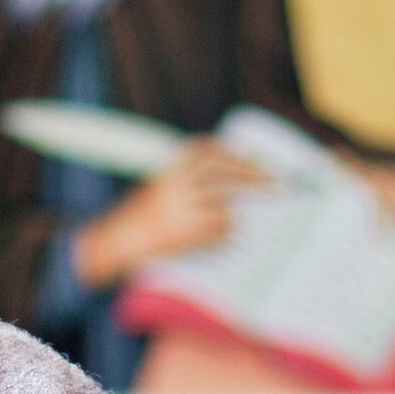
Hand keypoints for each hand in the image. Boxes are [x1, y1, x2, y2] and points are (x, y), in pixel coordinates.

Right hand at [71, 137, 268, 287]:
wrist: (118, 241)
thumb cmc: (144, 214)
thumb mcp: (163, 183)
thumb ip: (192, 174)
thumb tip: (241, 166)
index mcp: (171, 167)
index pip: (212, 151)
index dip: (237, 154)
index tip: (257, 158)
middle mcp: (178, 183)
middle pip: (228, 174)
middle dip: (256, 179)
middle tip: (276, 186)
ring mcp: (183, 209)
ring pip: (227, 208)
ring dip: (234, 218)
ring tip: (231, 224)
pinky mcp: (187, 234)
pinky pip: (221, 233)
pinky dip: (224, 237)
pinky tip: (216, 241)